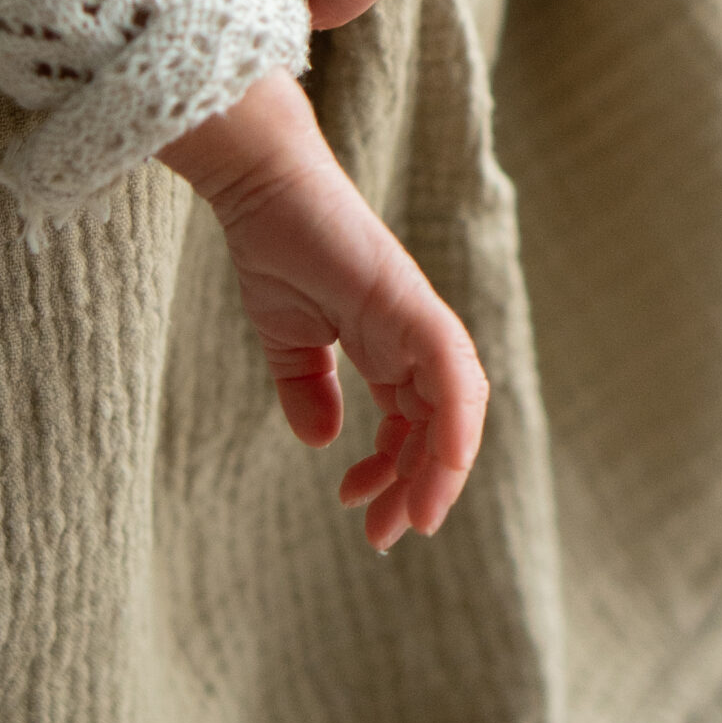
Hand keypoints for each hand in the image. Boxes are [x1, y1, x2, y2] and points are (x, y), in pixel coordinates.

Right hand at [161, 71, 487, 550]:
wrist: (264, 187)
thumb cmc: (275, 247)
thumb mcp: (288, 340)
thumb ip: (307, 390)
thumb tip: (321, 442)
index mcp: (390, 347)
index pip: (415, 424)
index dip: (397, 473)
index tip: (361, 512)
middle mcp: (415, 338)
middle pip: (442, 428)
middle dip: (419, 488)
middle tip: (384, 535)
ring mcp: (419, 321)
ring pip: (458, 410)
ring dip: (438, 472)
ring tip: (407, 520)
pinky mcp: (412, 306)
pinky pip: (453, 375)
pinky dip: (455, 427)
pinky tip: (435, 473)